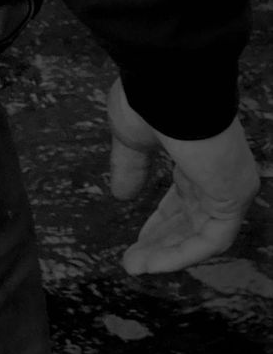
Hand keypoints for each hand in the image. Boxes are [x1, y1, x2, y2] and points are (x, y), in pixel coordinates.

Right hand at [105, 79, 259, 275]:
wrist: (169, 86)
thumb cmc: (150, 100)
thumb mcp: (131, 140)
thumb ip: (130, 169)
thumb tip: (121, 194)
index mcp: (197, 155)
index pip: (184, 199)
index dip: (160, 223)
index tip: (137, 240)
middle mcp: (217, 172)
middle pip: (192, 220)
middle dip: (161, 243)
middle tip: (133, 261)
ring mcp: (229, 184)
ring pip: (203, 235)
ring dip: (167, 255)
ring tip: (135, 267)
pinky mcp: (233, 196)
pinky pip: (212, 240)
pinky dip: (182, 255)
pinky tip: (153, 264)